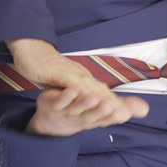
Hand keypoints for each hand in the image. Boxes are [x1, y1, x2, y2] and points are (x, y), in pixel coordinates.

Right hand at [5, 38, 148, 135]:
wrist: (32, 51)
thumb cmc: (52, 70)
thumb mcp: (70, 85)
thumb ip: (86, 94)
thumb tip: (102, 103)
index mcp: (87, 81)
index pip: (104, 95)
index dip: (118, 105)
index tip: (134, 114)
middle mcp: (82, 75)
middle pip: (101, 91)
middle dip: (114, 103)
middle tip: (127, 114)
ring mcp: (71, 72)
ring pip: (87, 86)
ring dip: (98, 96)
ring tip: (110, 108)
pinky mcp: (56, 71)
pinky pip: (68, 81)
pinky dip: (75, 88)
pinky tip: (79, 94)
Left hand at [26, 85, 148, 135]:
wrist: (50, 121)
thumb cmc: (81, 114)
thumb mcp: (102, 111)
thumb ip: (123, 107)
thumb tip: (146, 109)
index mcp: (95, 119)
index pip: (107, 119)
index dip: (114, 116)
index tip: (124, 113)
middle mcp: (82, 118)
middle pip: (92, 116)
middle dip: (102, 111)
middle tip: (111, 105)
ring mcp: (66, 112)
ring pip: (76, 109)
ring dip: (85, 103)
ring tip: (94, 97)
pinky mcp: (53, 105)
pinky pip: (59, 101)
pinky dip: (65, 96)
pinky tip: (71, 89)